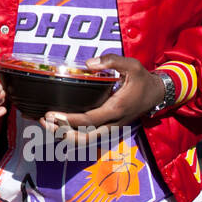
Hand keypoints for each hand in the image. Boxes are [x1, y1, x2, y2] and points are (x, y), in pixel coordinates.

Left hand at [38, 53, 166, 145]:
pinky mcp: (109, 127)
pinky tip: (58, 125)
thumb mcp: (131, 65)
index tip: (52, 115)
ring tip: (46, 124)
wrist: (157, 94)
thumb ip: (111, 61)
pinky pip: (89, 136)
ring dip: (65, 136)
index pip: (89, 119)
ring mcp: (112, 127)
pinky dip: (72, 134)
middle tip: (44, 122)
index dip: (69, 120)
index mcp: (117, 108)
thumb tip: (89, 64)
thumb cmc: (142, 79)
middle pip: (85, 137)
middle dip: (62, 133)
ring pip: (87, 140)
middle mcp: (113, 122)